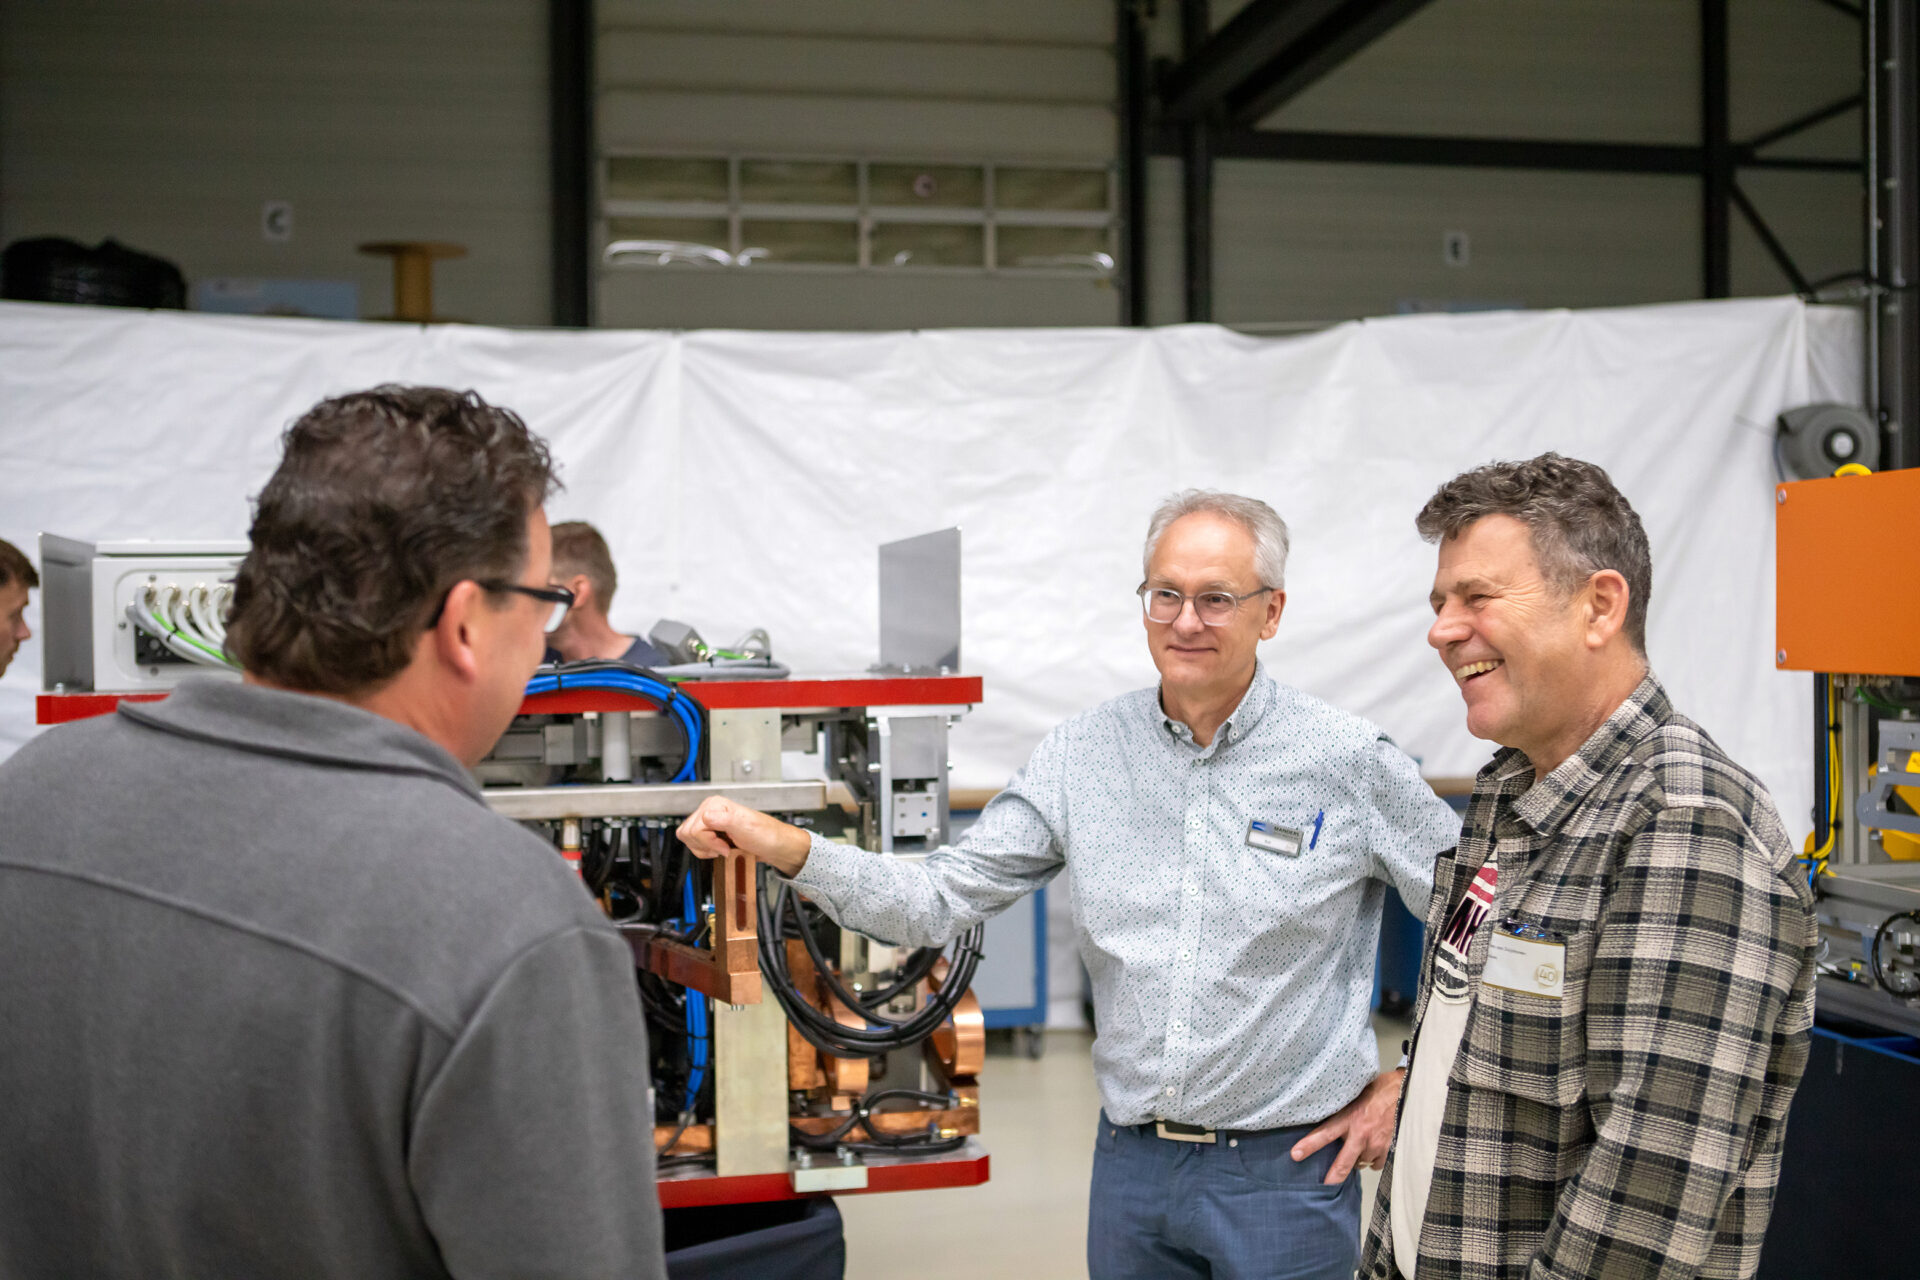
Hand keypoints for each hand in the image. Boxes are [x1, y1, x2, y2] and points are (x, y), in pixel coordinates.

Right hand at [676, 796, 812, 876]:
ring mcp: (709, 823)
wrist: (774, 847)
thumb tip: (706, 817)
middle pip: (687, 834)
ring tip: (723, 848)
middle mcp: (709, 811)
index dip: (709, 842)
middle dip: (705, 846)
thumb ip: (725, 819)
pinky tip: (721, 850)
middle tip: (724, 847)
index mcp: (714, 805)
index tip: (725, 845)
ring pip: (688, 840)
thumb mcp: (745, 826)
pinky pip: (695, 846)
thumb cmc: (765, 835)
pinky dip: (706, 852)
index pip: (693, 828)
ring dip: (705, 850)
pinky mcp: (710, 834)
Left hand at [1290, 1067, 1404, 1184]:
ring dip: (1357, 1158)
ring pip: (1360, 1163)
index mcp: (1349, 1118)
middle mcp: (1361, 1134)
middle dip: (1333, 1176)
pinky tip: (1373, 1148)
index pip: (1324, 1134)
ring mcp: (1376, 1144)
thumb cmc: (1378, 1089)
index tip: (1295, 1155)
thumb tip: (1326, 1117)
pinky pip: (1376, 1163)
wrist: (1405, 1092)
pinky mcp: (1389, 1150)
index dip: (1309, 1145)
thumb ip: (1342, 1110)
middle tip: (1324, 1186)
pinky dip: (1373, 1159)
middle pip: (1343, 1163)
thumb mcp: (1354, 1095)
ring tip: (1358, 1146)